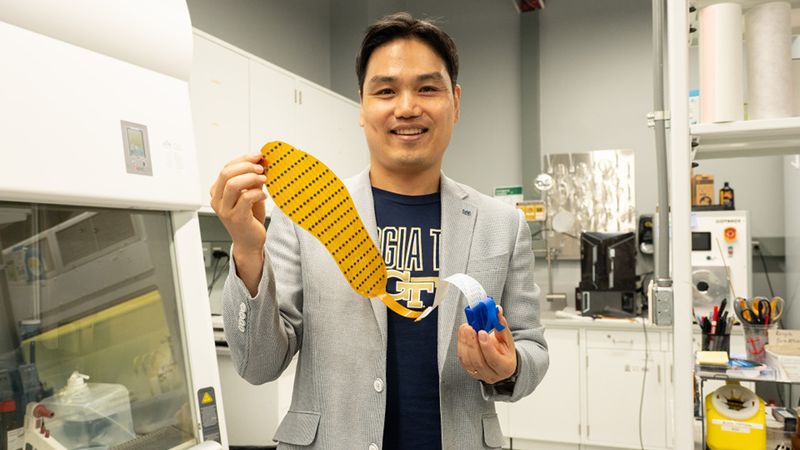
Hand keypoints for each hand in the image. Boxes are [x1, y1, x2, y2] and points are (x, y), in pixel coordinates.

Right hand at [209, 154, 267, 292]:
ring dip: (251, 178)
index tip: (258, 156)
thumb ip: (252, 180)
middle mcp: (218, 200)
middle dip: (246, 166)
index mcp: (217, 192)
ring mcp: (225, 210)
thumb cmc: (249, 219)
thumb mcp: (251, 195)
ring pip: (233, 184)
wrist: (250, 242)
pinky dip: (257, 193)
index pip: (226, 168)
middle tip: (261, 167)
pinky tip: (264, 196)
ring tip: (263, 179)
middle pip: (226, 173)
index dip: (242, 159)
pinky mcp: (236, 218)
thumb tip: (260, 162)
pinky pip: (245, 198)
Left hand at [457, 306, 516, 383]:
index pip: (494, 360)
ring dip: (464, 342)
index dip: (486, 346)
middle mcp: (492, 375)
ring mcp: (480, 375)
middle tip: (469, 327)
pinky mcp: (469, 371)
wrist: (500, 360)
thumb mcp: (507, 338)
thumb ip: (501, 324)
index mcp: (505, 367)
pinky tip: (463, 334)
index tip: (481, 332)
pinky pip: (462, 359)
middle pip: (479, 361)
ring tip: (466, 328)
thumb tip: (497, 310)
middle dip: (472, 343)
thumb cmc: (504, 349)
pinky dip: (461, 345)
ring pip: (468, 361)